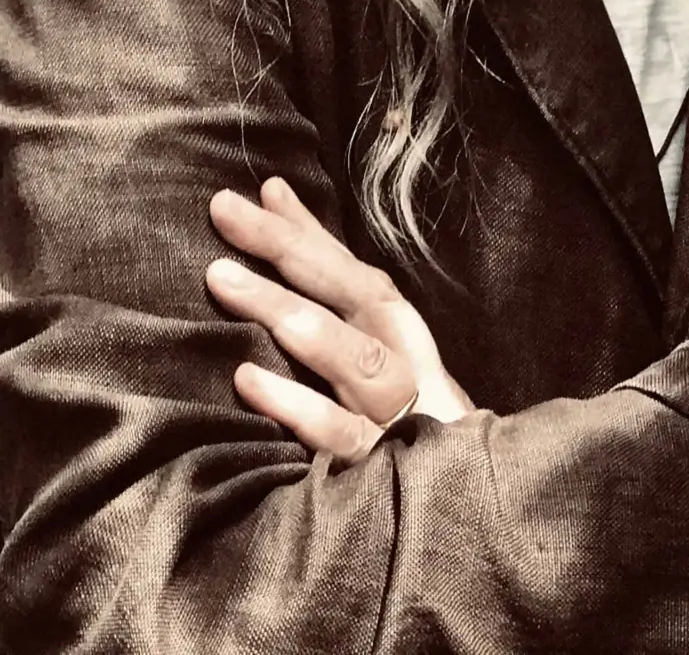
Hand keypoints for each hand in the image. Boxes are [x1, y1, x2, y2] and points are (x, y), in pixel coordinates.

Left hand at [205, 177, 479, 467]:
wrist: (464, 497)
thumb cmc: (400, 406)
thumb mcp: (369, 334)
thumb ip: (321, 265)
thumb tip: (273, 192)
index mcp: (397, 329)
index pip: (349, 270)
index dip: (301, 231)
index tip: (245, 198)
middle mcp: (403, 359)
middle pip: (349, 297)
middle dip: (285, 251)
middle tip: (224, 216)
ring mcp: (396, 412)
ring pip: (350, 357)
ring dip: (288, 315)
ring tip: (225, 281)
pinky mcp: (380, 466)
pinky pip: (338, 432)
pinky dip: (295, 405)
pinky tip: (247, 380)